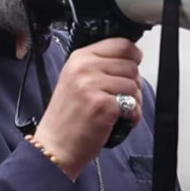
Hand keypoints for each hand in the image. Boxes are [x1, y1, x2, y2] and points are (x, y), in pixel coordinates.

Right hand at [34, 38, 142, 179]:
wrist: (55, 146)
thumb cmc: (68, 117)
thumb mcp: (76, 80)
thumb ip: (99, 66)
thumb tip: (131, 59)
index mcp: (79, 57)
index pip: (121, 44)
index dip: (133, 57)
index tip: (131, 69)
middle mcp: (84, 68)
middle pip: (131, 66)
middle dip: (134, 84)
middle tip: (123, 98)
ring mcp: (92, 86)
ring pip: (134, 85)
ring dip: (134, 101)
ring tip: (120, 111)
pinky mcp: (102, 105)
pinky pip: (133, 104)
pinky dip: (133, 115)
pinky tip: (122, 120)